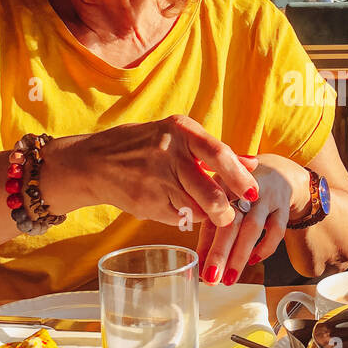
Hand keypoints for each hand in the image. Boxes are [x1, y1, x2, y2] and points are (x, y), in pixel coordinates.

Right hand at [76, 115, 258, 228]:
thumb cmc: (145, 146)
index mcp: (181, 130)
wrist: (94, 162)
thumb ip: (213, 152)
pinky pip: (179, 217)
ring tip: (203, 209)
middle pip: (210, 193)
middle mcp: (168, 152)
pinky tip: (175, 205)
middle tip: (230, 215)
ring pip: (197, 209)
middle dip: (226, 211)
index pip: (219, 154)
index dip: (240, 177)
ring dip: (205, 214)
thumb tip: (253, 163)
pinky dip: (184, 217)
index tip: (253, 193)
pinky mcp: (147, 203)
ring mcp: (156, 180)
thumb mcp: (178, 137)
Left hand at [195, 154, 307, 284]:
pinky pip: (277, 230)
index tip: (199, 268)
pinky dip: (265, 247)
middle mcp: (243, 189)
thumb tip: (198, 262)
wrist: (278, 170)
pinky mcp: (283, 206)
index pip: (211, 216)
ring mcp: (265, 197)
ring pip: (253, 228)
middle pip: (232, 222)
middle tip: (212, 279)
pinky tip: (253, 260)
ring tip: (229, 279)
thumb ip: (211, 227)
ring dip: (240, 255)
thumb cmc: (241, 190)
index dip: (205, 243)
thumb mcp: (223, 199)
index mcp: (221, 184)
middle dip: (221, 252)